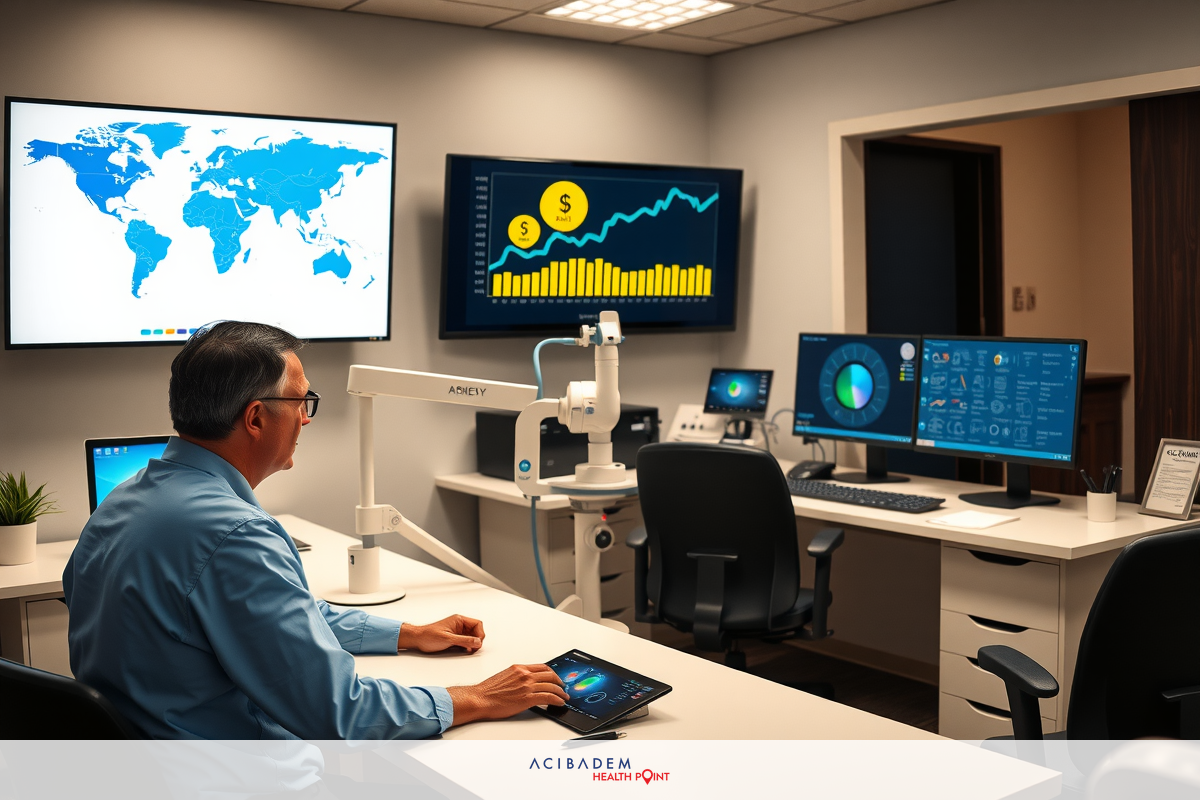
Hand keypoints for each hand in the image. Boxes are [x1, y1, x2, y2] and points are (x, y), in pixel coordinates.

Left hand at [398, 614, 484, 653]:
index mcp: (459, 620)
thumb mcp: (448, 639)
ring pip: (472, 637)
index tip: (478, 643)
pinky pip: (466, 641)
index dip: (480, 634)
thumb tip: (477, 642)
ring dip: (473, 643)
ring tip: (470, 649)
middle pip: (476, 630)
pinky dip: (468, 646)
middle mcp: (459, 625)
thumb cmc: (429, 635)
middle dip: (477, 639)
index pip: (477, 624)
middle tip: (474, 648)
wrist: (418, 639)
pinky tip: (465, 650)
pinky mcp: (454, 638)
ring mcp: (457, 631)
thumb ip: (464, 640)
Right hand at [447, 663, 568, 725]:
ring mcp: (527, 685)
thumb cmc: (488, 691)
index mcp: (519, 668)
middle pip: (549, 674)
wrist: (480, 699)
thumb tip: (525, 683)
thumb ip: (517, 677)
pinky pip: (548, 697)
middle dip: (559, 681)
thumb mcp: (504, 677)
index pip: (541, 667)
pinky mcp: (527, 698)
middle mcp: (524, 674)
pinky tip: (559, 703)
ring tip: (564, 697)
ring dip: (560, 692)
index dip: (551, 673)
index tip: (555, 678)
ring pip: (551, 686)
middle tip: (562, 687)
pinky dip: (557, 700)